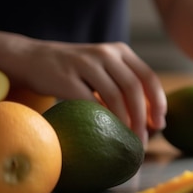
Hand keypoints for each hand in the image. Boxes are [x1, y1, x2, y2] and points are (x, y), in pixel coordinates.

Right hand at [8, 39, 166, 143]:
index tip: (160, 123)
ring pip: (115, 96)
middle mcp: (106, 53)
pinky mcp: (66, 77)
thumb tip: (153, 120)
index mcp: (121, 51)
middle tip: (143, 140)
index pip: (148, 77)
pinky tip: (105, 131)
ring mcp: (85, 63)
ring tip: (127, 140)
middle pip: (134, 88)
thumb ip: (126, 85)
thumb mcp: (105, 69)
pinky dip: (102, 119)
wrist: (32, 59)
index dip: (158, 102)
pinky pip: (91, 102)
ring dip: (124, 122)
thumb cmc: (76, 72)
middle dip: (142, 117)